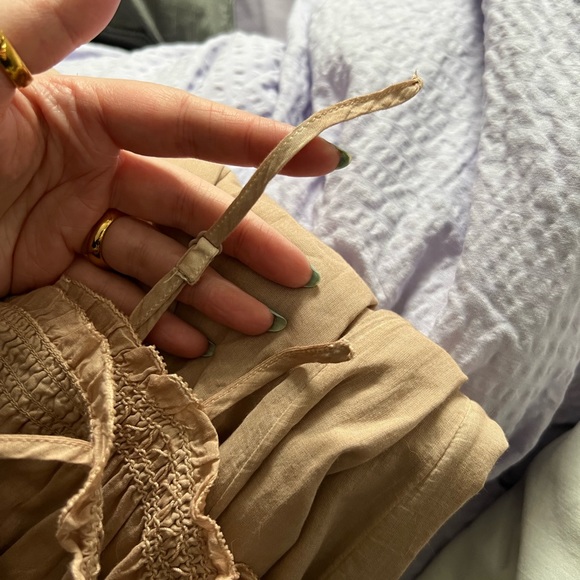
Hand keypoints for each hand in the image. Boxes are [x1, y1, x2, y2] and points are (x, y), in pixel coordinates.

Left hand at [0, 0, 342, 356]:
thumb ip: (44, 23)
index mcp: (80, 119)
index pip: (185, 129)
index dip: (256, 143)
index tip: (322, 157)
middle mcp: (85, 175)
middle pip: (187, 210)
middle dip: (245, 242)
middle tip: (296, 275)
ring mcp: (68, 233)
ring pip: (159, 263)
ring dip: (209, 294)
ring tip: (256, 322)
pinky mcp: (48, 283)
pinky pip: (117, 301)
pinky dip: (155, 321)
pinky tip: (192, 340)